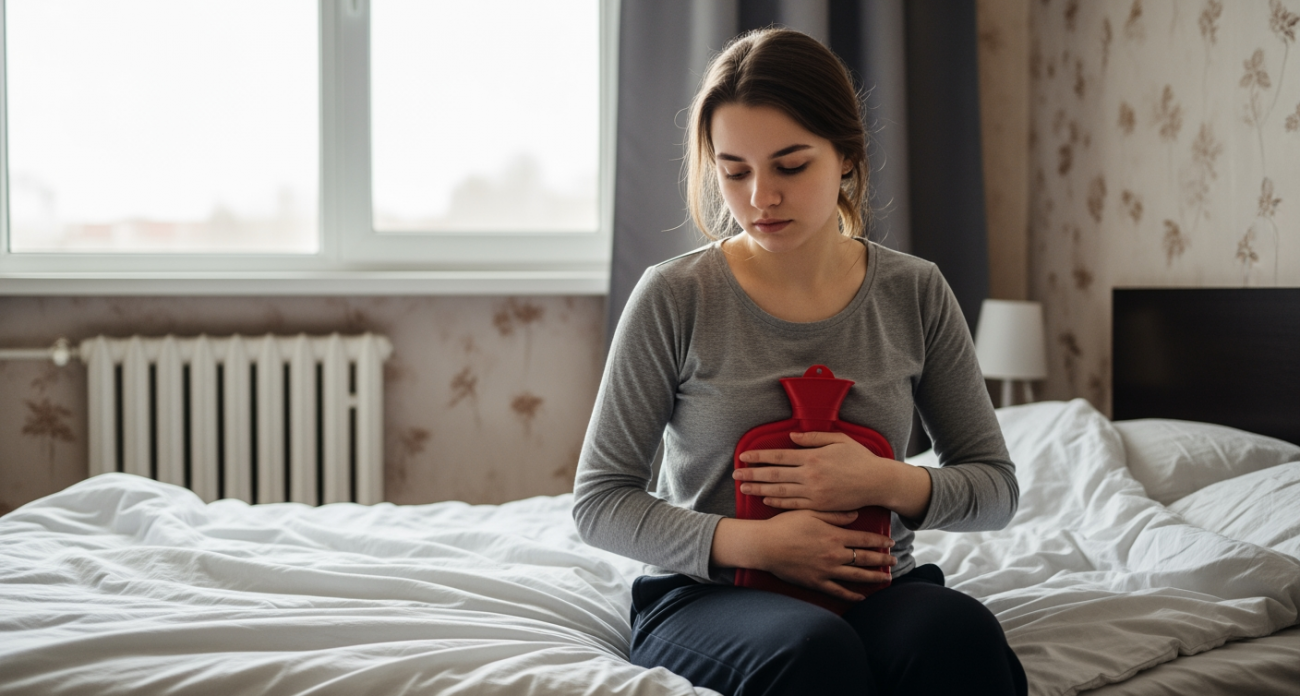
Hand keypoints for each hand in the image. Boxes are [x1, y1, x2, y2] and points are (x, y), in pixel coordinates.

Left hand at [734, 431, 897, 510]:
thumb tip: (792, 437)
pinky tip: (766, 500)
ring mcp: (814, 492)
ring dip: (760, 490)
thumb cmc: (859, 458)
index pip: (778, 456)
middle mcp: (810, 475)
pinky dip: (778, 502)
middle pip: (774, 475)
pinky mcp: (819, 506)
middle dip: (752, 474)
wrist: (876, 482)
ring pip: (780, 491)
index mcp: (812, 457)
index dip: (759, 456)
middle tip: (735, 475)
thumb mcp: (838, 440)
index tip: (743, 456)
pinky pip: (794, 504)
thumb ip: (813, 438)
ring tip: (744, 488)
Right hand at [758, 509, 895, 602]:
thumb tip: (856, 515)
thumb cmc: (785, 525)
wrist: (765, 545)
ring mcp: (826, 571)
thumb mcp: (810, 512)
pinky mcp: (816, 583)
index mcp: (834, 536)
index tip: (890, 542)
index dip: (880, 541)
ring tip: (886, 579)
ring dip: (874, 578)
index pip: (864, 539)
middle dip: (882, 559)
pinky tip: (862, 597)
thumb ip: (835, 514)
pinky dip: (852, 595)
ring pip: (857, 576)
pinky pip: (838, 592)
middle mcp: (834, 555)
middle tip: (894, 560)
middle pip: (865, 558)